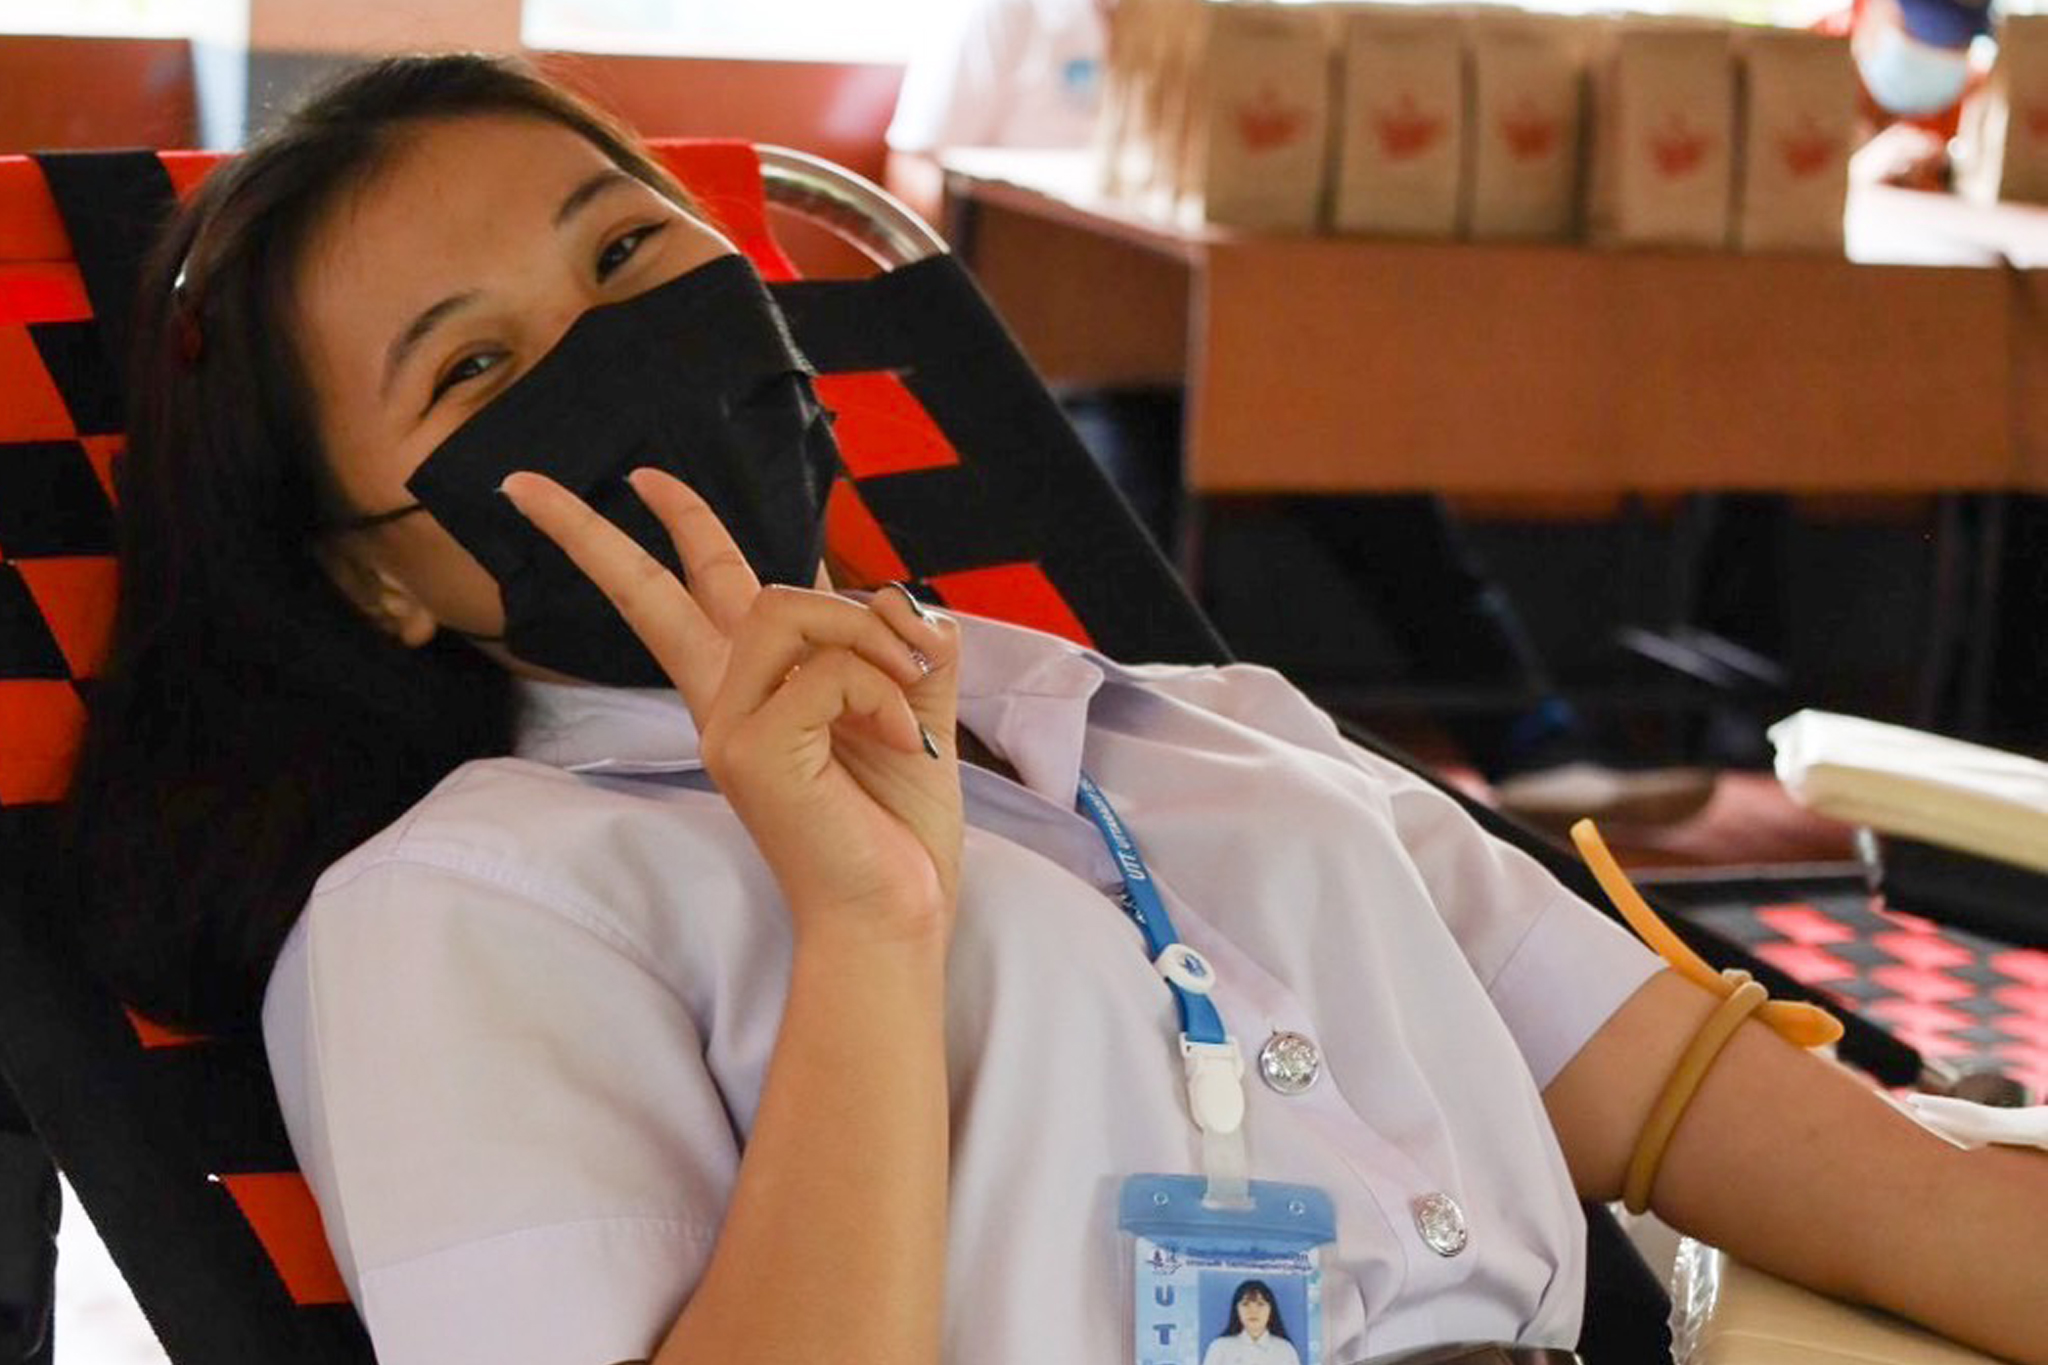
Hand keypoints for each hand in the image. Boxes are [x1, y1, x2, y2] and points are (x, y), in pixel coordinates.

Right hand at [501, 467, 963, 945]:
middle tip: (529, 485)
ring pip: (791, 603)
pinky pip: (830, 667)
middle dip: (594, 532)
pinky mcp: (750, 748)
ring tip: (903, 698)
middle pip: (656, 590)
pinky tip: (898, 740)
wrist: (895, 911)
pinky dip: (885, 690)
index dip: (674, 528)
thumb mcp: (913, 708)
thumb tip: (895, 594)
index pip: (700, 593)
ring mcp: (727, 724)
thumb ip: (904, 640)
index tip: (635, 481)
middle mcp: (725, 701)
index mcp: (755, 689)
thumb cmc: (897, 825)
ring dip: (871, 636)